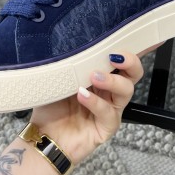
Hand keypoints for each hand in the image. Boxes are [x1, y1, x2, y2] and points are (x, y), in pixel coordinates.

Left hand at [28, 50, 145, 164]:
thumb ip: (70, 63)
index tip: (127, 36)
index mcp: (100, 75)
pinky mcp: (107, 127)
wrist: (40, 137)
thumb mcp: (58, 79)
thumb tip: (73, 43)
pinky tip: (82, 95)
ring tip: (94, 76)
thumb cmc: (50, 106)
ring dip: (112, 80)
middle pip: (134, 73)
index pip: (121, 60)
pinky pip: (108, 113)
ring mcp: (110, 109)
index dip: (131, 49)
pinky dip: (96, 102)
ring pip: (126, 90)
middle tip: (114, 56)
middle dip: (130, 61)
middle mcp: (109, 91)